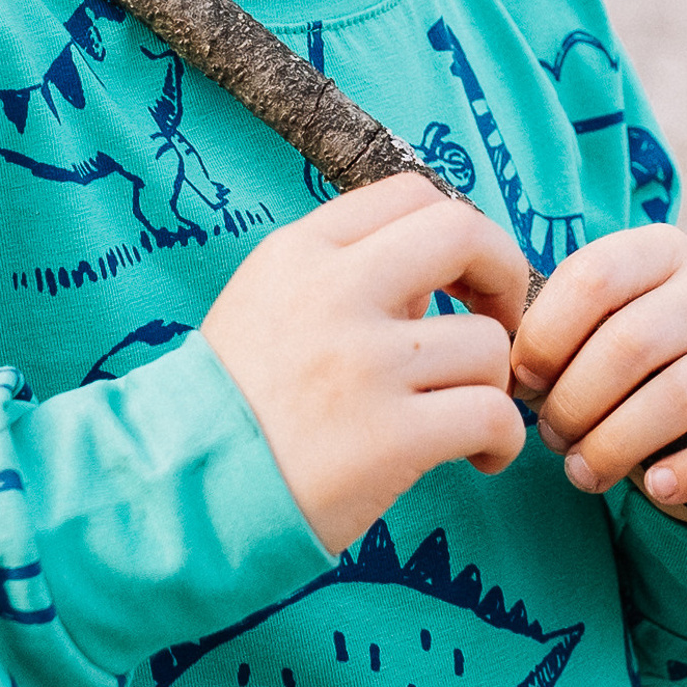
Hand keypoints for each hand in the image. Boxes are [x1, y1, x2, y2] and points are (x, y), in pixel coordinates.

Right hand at [202, 174, 532, 552]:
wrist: (182, 491)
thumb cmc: (233, 404)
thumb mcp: (265, 304)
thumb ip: (340, 276)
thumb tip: (436, 285)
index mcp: (300, 253)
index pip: (412, 195)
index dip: (459, 234)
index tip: (460, 283)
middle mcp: (334, 293)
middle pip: (464, 234)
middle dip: (504, 276)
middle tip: (495, 326)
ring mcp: (365, 364)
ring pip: (487, 344)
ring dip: (493, 384)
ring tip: (463, 417)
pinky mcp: (390, 437)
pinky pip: (492, 416)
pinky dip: (501, 440)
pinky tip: (478, 457)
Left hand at [511, 225, 686, 518]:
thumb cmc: (630, 369)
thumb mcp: (592, 333)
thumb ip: (551, 335)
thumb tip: (506, 371)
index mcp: (664, 250)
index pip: (594, 277)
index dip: (545, 337)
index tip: (520, 382)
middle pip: (632, 341)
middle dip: (576, 402)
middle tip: (551, 439)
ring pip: (681, 394)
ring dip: (617, 444)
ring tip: (583, 472)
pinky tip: (653, 488)